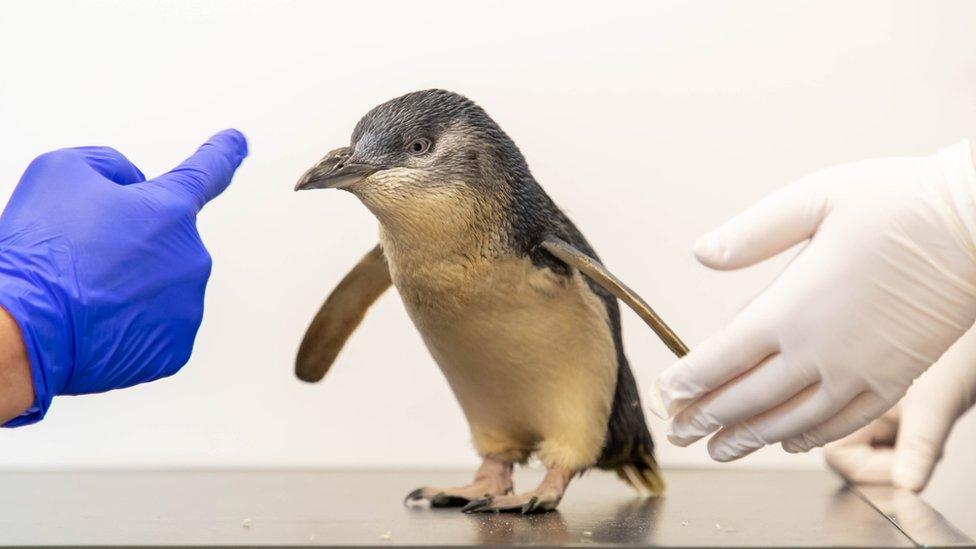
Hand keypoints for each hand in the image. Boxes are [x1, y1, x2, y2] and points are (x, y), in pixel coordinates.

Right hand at [0, 130, 247, 425]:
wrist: (25, 327)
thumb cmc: (41, 250)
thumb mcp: (62, 171)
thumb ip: (111, 166)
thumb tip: (133, 187)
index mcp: (171, 209)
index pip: (207, 171)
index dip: (223, 152)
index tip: (238, 142)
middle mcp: (192, 257)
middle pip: (163, 243)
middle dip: (130, 247)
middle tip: (84, 260)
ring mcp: (187, 306)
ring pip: (158, 288)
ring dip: (127, 289)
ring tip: (84, 294)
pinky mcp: (175, 348)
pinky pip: (153, 328)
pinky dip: (127, 327)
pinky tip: (96, 324)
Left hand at [649, 141, 975, 460]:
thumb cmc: (897, 202)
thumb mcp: (815, 198)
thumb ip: (753, 233)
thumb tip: (701, 254)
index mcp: (792, 308)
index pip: (722, 359)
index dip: (688, 382)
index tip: (666, 396)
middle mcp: (819, 351)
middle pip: (747, 399)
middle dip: (706, 419)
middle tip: (680, 432)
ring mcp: (859, 372)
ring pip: (790, 421)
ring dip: (749, 437)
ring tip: (720, 449)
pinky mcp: (895, 380)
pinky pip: (842, 422)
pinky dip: (808, 437)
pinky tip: (789, 442)